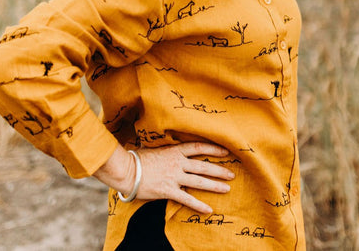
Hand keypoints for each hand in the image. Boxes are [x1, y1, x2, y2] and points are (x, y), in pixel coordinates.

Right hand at [94, 142, 234, 213]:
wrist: (126, 170)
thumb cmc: (138, 158)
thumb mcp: (156, 148)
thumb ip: (168, 151)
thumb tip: (174, 149)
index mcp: (175, 151)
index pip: (199, 148)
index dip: (213, 149)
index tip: (225, 151)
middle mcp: (177, 163)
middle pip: (203, 166)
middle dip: (219, 170)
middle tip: (232, 175)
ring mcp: (174, 177)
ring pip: (199, 182)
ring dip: (214, 186)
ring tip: (227, 189)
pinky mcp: (168, 191)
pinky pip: (187, 199)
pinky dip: (198, 205)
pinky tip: (209, 209)